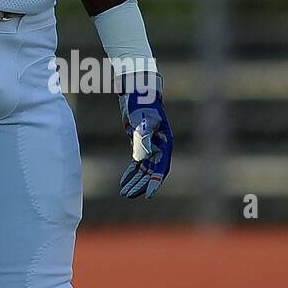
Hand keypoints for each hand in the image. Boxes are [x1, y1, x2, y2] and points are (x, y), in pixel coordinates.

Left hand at [118, 74, 172, 198]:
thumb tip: (144, 156)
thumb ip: (144, 138)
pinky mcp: (140, 145)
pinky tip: (123, 182)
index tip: (147, 195)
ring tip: (124, 193)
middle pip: (152, 172)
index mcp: (164, 143)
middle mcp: (159, 147)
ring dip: (135, 182)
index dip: (155, 182)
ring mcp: (150, 147)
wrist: (137, 92)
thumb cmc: (141, 105)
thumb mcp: (142, 120)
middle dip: (141, 185)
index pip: (161, 168)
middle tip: (128, 194)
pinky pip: (137, 164)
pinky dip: (131, 173)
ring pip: (144, 170)